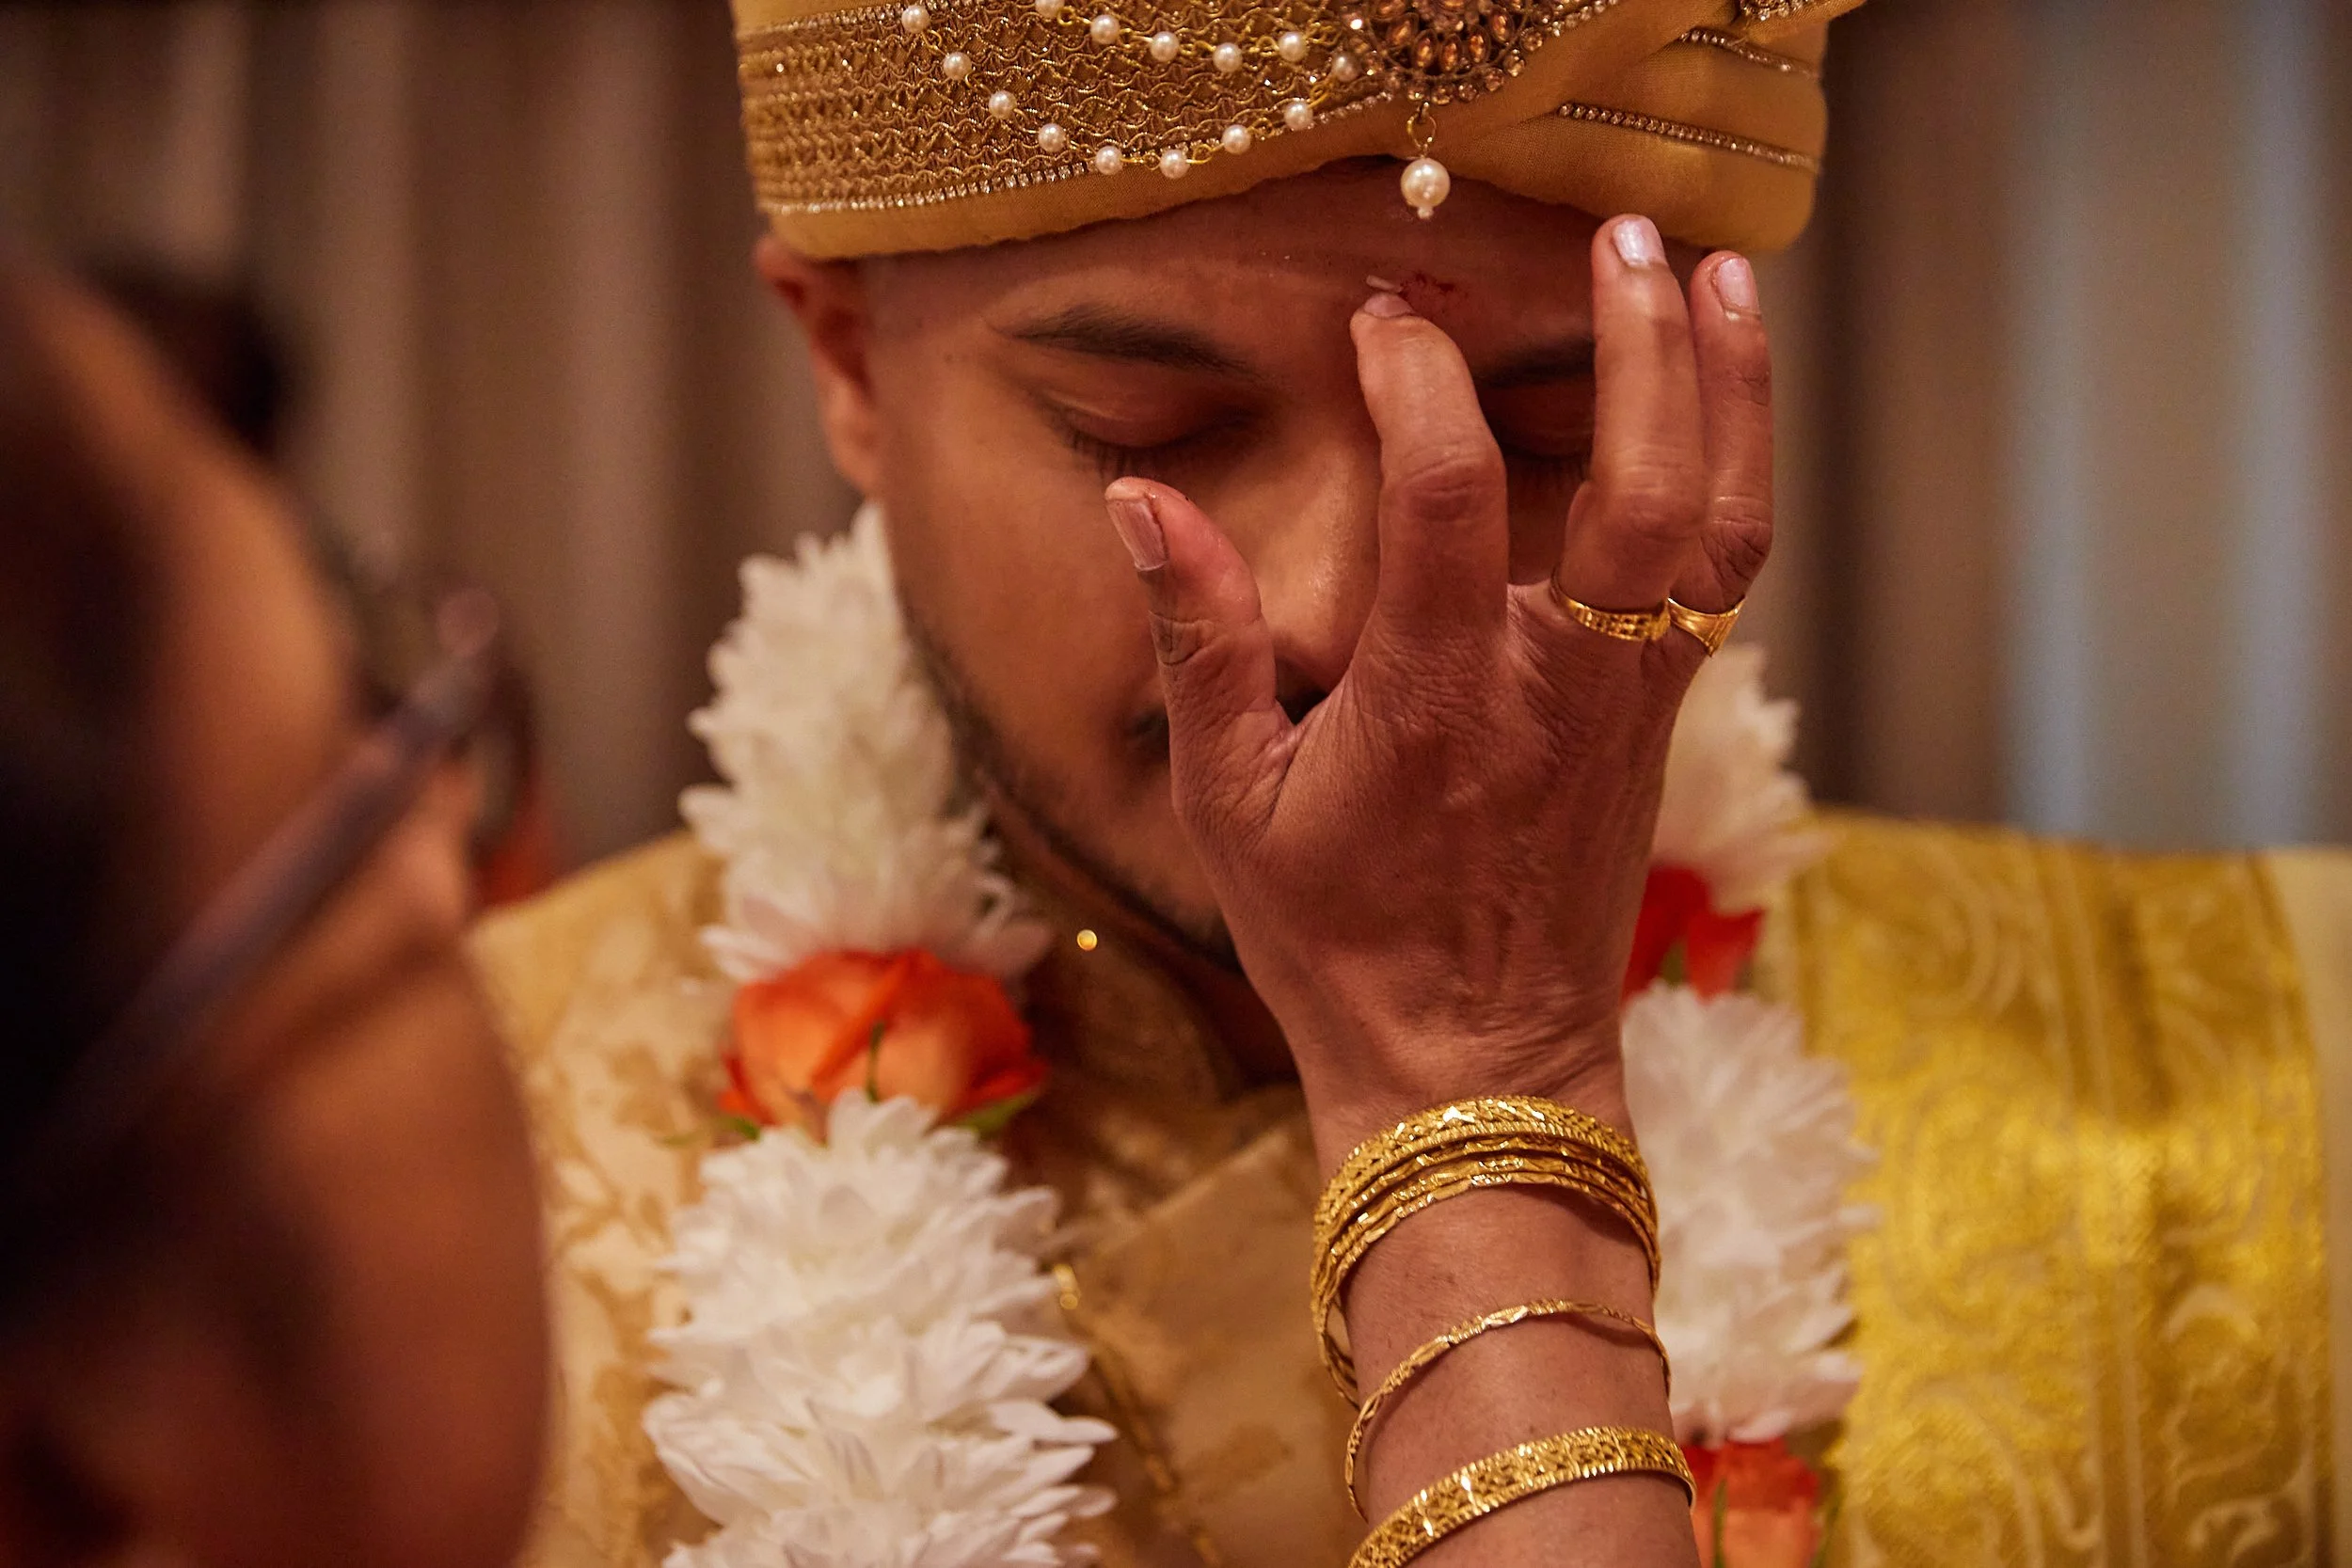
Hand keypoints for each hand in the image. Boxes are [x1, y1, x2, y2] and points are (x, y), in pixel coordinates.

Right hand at [1102, 216, 1773, 1160]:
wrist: (1474, 1063)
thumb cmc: (1337, 938)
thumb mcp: (1229, 803)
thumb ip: (1197, 642)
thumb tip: (1141, 502)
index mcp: (1436, 695)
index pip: (1449, 491)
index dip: (1420, 383)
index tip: (1383, 322)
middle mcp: (1556, 683)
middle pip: (1639, 481)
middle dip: (1641, 342)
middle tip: (1624, 236)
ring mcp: (1627, 701)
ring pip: (1716, 519)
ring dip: (1728, 389)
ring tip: (1722, 276)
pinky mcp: (1659, 719)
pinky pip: (1724, 573)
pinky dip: (1734, 470)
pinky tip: (1722, 403)